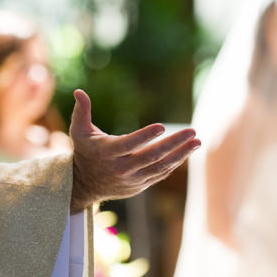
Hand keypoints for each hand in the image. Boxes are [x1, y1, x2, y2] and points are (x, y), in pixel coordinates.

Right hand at [69, 89, 199, 212]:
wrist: (84, 185)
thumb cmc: (85, 152)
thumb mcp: (79, 131)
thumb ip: (82, 111)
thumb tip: (79, 91)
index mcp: (108, 152)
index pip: (129, 144)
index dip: (145, 136)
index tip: (162, 126)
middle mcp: (122, 167)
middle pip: (151, 156)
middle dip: (174, 144)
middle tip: (192, 131)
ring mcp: (133, 179)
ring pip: (160, 167)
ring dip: (181, 154)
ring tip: (197, 142)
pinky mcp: (140, 185)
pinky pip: (161, 173)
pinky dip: (174, 163)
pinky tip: (187, 151)